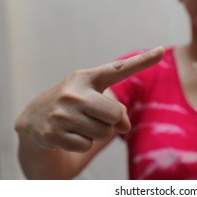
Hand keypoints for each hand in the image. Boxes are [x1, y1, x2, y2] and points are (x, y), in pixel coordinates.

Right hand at [15, 47, 164, 151]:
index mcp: (87, 77)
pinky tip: (69, 134)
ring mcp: (61, 113)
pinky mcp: (53, 133)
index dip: (142, 61)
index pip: (119, 68)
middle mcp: (73, 92)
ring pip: (102, 133)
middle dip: (112, 121)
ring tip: (80, 123)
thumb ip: (116, 109)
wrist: (34, 117)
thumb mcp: (93, 98)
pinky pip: (86, 145)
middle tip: (96, 116)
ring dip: (96, 133)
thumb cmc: (74, 103)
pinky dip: (82, 143)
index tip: (162, 51)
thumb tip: (125, 127)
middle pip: (116, 114)